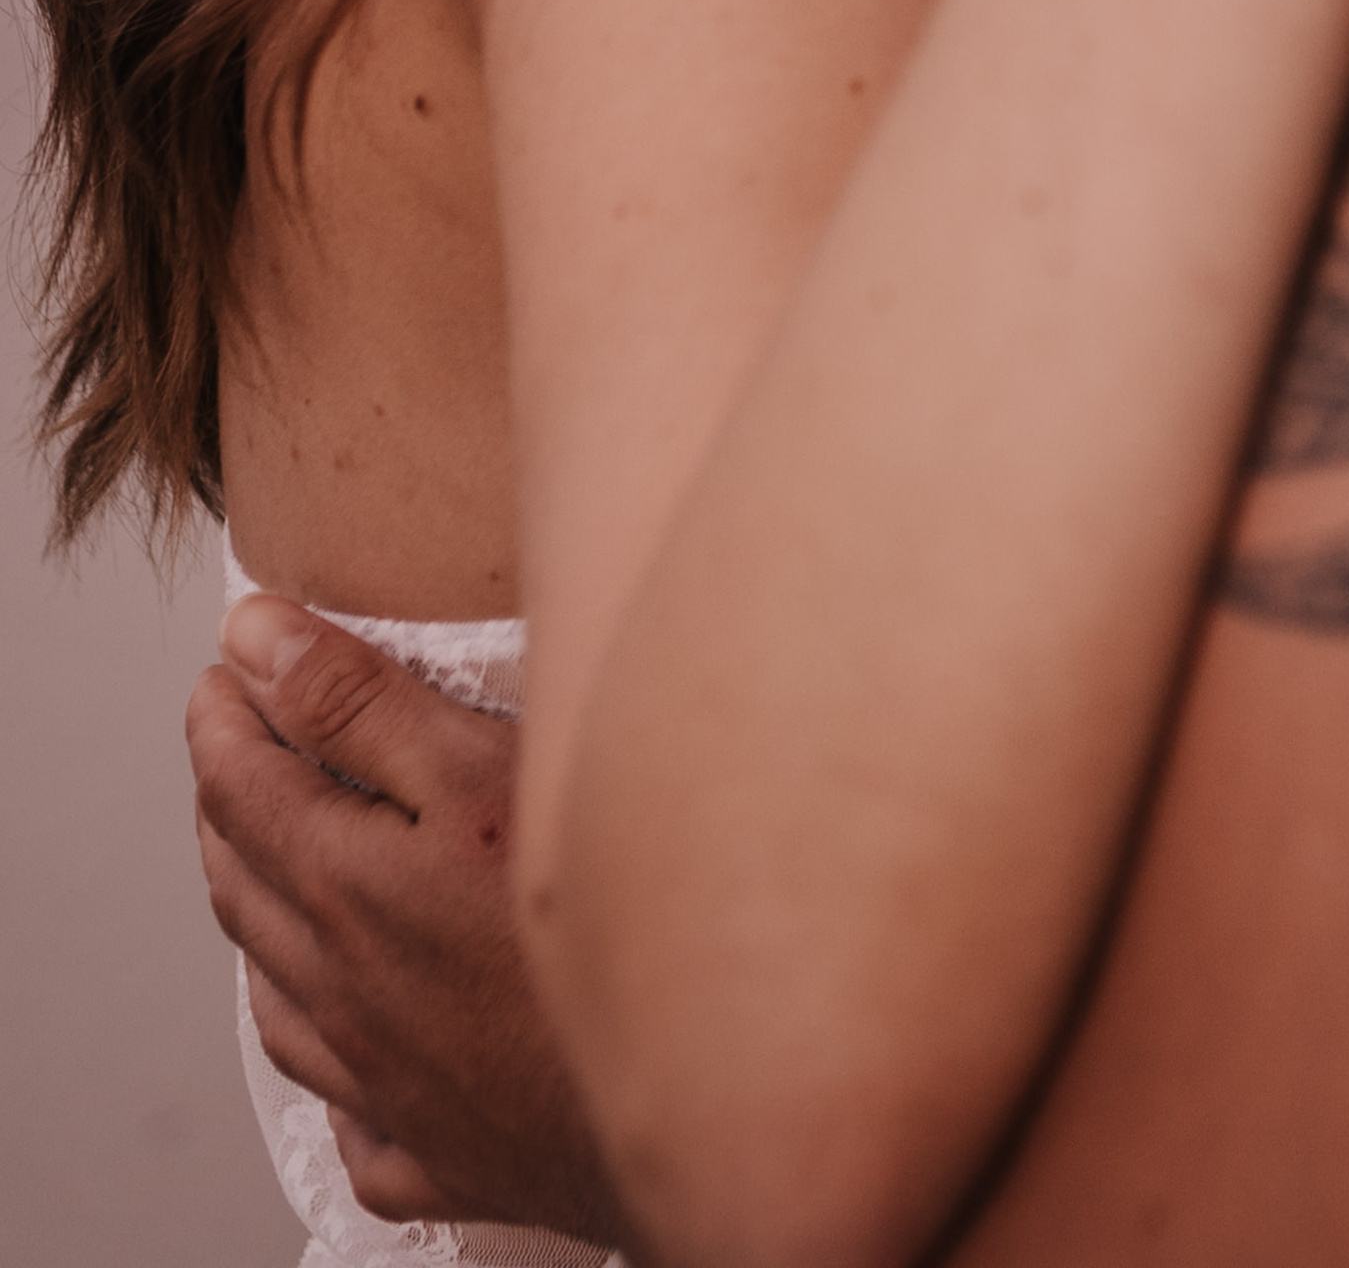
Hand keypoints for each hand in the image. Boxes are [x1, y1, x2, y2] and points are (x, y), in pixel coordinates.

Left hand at [189, 594, 625, 1248]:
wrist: (683, 1084)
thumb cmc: (592, 919)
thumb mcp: (475, 769)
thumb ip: (357, 705)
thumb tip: (251, 643)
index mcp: (342, 887)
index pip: (242, 788)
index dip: (222, 719)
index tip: (219, 674)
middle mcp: (342, 991)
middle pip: (247, 887)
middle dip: (228, 804)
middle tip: (232, 747)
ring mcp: (386, 1083)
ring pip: (282, 1000)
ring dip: (262, 922)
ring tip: (270, 872)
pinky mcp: (443, 1151)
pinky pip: (355, 1117)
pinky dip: (336, 1066)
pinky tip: (354, 1045)